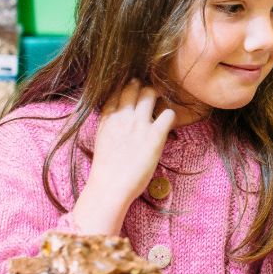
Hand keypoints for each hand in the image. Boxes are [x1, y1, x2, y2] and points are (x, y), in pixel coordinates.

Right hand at [71, 82, 175, 234]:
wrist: (110, 186)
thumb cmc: (106, 168)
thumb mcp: (101, 138)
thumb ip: (109, 122)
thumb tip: (117, 114)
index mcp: (108, 117)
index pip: (117, 90)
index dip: (127, 87)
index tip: (134, 89)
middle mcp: (123, 116)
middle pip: (134, 87)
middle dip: (143, 87)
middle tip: (151, 94)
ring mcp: (139, 124)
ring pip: (150, 94)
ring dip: (158, 95)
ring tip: (162, 102)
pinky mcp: (154, 135)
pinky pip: (168, 114)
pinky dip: (171, 115)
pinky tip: (168, 123)